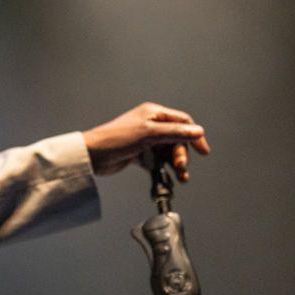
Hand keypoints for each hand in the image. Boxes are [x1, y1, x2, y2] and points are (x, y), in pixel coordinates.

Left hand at [82, 102, 210, 181]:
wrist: (92, 155)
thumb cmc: (116, 139)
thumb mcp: (148, 134)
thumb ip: (174, 133)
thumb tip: (198, 131)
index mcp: (153, 114)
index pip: (182, 122)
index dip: (194, 136)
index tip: (202, 151)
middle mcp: (151, 125)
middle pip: (177, 140)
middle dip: (182, 154)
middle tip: (181, 167)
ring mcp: (146, 140)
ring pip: (169, 152)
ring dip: (176, 164)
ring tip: (181, 177)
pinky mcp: (140, 154)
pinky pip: (158, 162)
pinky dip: (165, 170)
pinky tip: (169, 180)